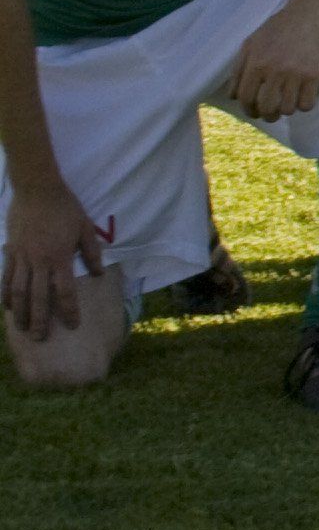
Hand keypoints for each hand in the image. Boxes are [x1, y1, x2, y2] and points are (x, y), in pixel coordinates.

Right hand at [4, 172, 101, 339]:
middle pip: (38, 298)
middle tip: (41, 339)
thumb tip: (98, 274)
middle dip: (40, 320)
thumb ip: (91, 252)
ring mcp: (21, 258)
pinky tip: (7, 308)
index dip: (69, 311)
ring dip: (20, 313)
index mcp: (60, 257)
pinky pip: (6, 278)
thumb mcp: (85, 227)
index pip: (65, 291)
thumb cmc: (65, 208)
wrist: (37, 190)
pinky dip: (5, 295)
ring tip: (22, 329)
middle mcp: (39, 262)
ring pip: (18, 292)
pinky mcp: (10, 252)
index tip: (72, 326)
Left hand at [228, 0, 318, 121]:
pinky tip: (302, 97)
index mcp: (256, 63)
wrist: (309, 13)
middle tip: (271, 113)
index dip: (248, 109)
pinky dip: (303, 106)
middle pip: (267, 107)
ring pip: (287, 109)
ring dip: (285, 111)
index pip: (246, 98)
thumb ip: (239, 69)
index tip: (254, 111)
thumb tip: (234, 96)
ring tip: (287, 104)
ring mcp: (296, 74)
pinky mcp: (315, 74)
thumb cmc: (277, 28)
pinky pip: (306, 104)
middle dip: (267, 115)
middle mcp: (274, 71)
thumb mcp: (251, 43)